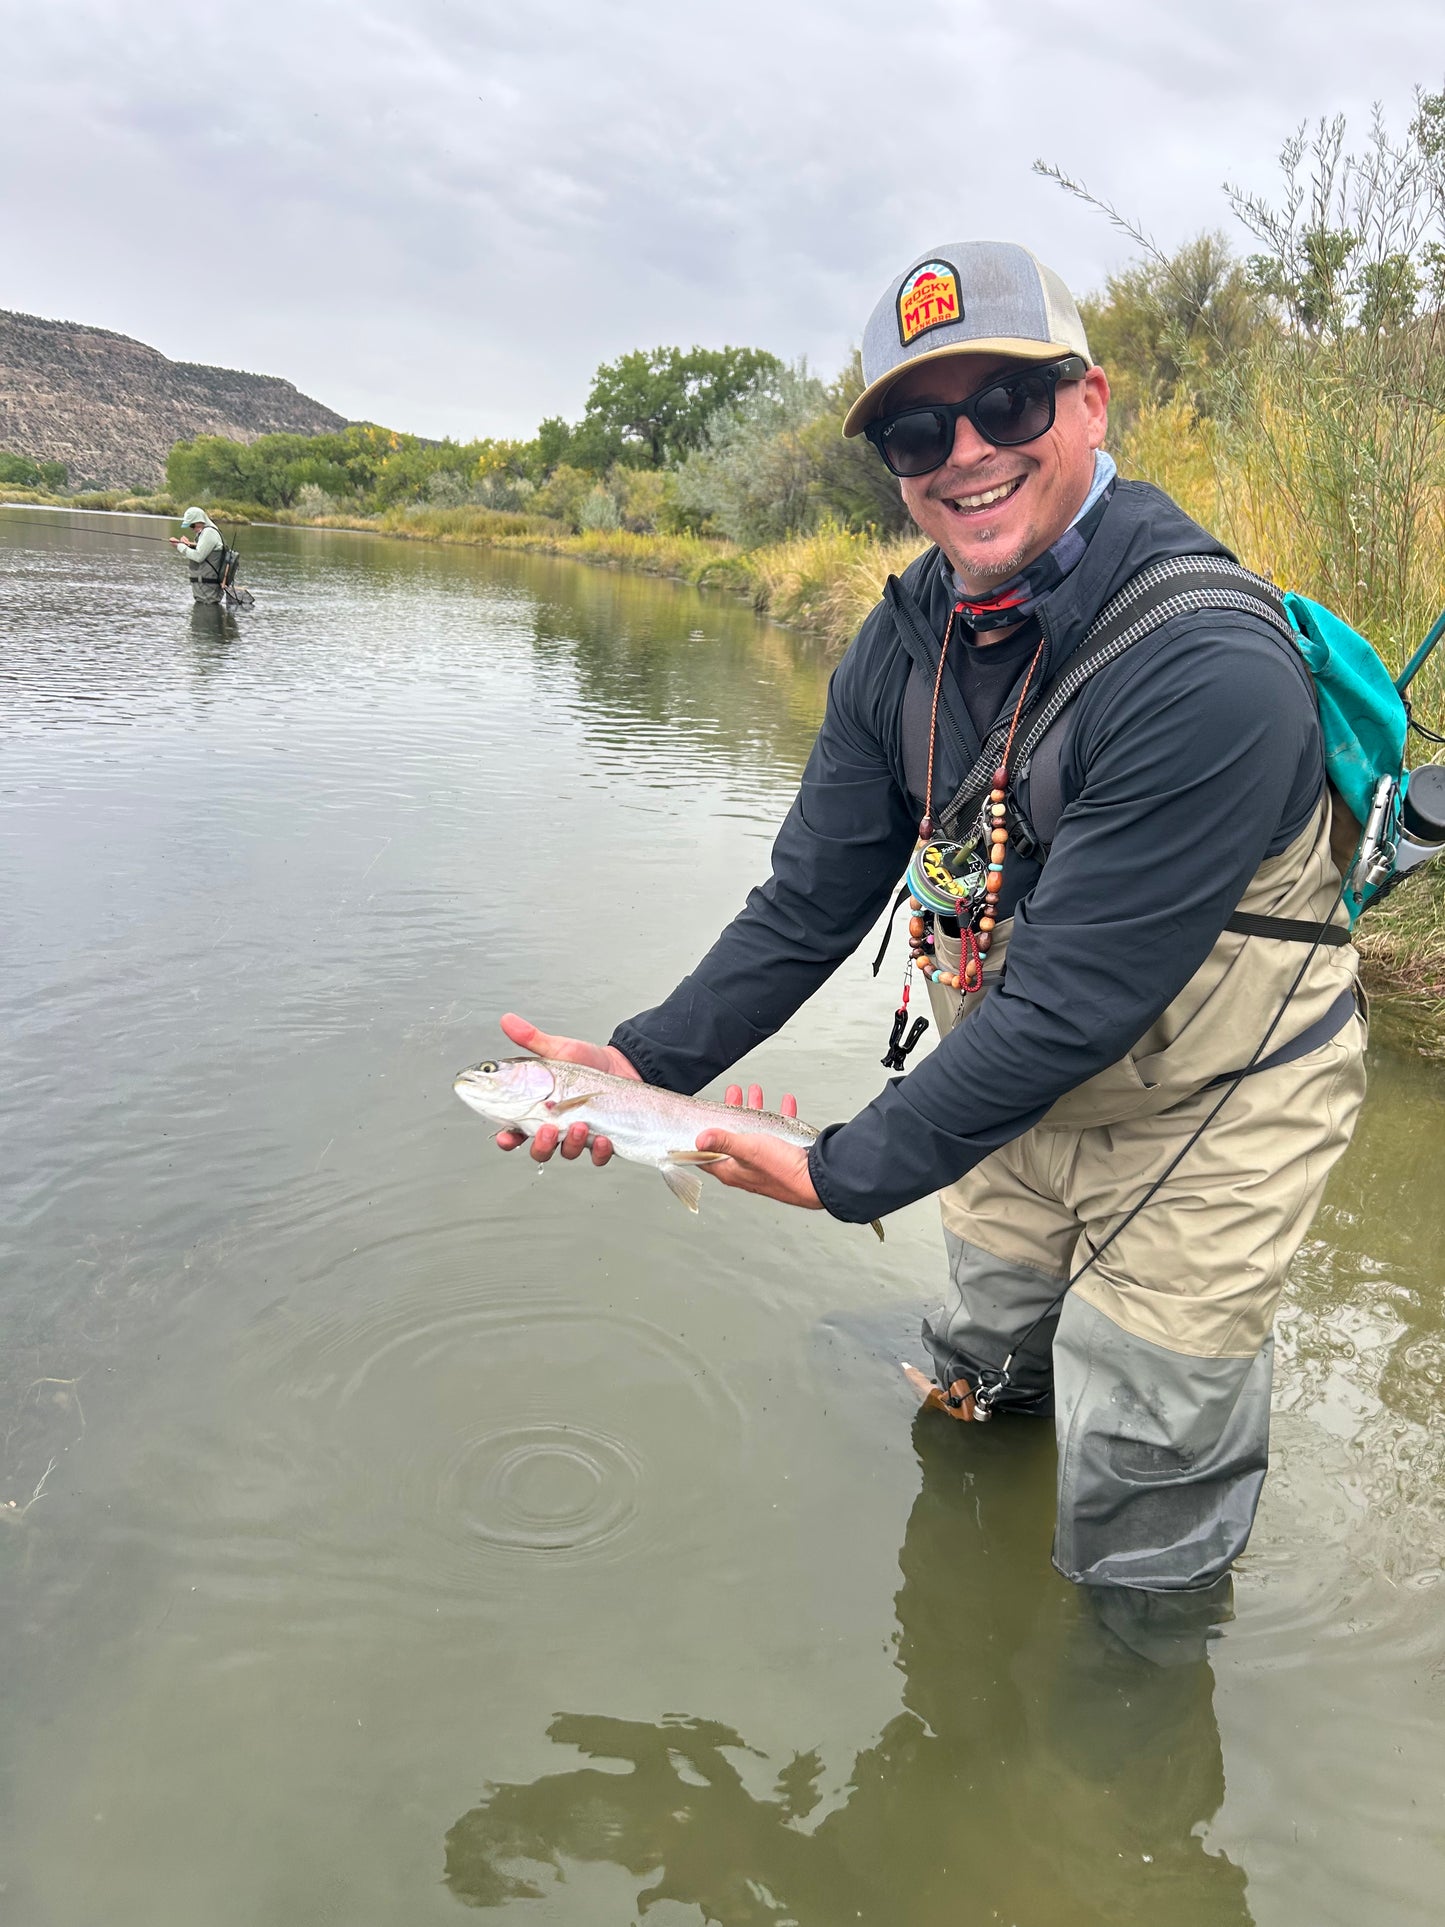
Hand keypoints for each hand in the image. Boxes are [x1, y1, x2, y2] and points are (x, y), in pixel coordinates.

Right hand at [492, 1012, 640, 1165]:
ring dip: (571, 1144)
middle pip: (539, 1149)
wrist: (623, 1065)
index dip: (508, 1138)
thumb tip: (507, 1020)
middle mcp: (556, 1127)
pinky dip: (599, 1152)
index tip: (506, 1136)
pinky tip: (602, 1139)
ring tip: (581, 1125)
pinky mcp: (603, 1140)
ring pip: (567, 1153)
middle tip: (547, 1129)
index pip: (515, 1130)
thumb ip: (531, 1039)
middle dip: (541, 1145)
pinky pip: (598, 1156)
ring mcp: (579, 1136)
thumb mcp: (558, 1049)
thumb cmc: (586, 1062)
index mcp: (539, 1110)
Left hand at [694, 1083, 820, 1212]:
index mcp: (732, 1170)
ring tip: (755, 1092)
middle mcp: (746, 1167)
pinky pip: (779, 1131)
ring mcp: (765, 1161)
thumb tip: (700, 1139)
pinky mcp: (784, 1155)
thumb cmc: (783, 1171)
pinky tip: (785, 1103)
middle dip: (732, 1112)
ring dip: (756, 1109)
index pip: (707, 1156)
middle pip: (733, 1136)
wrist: (817, 1180)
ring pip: (756, 1131)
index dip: (702, 1137)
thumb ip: (723, 1142)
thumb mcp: (748, 1150)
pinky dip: (780, 1116)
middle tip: (733, 1094)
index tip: (700, 1120)